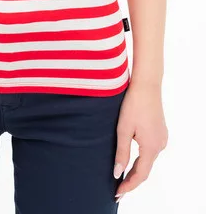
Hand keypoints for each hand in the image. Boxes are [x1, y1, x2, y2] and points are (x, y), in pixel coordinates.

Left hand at [113, 82, 167, 201]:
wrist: (146, 85)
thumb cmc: (133, 105)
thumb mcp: (123, 129)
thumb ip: (121, 153)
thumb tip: (117, 173)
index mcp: (151, 147)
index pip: (140, 175)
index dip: (129, 186)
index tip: (117, 193)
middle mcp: (160, 145)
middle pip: (145, 169)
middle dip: (131, 180)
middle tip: (117, 190)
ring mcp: (162, 138)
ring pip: (148, 160)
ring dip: (136, 169)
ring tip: (122, 177)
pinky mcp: (160, 131)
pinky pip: (150, 151)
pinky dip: (141, 159)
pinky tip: (132, 160)